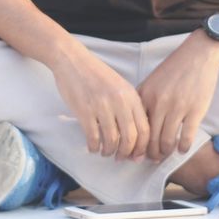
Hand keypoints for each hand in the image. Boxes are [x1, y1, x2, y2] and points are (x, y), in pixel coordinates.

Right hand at [50, 46, 150, 160]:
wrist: (73, 61)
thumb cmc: (97, 75)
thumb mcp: (121, 87)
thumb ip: (130, 107)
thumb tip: (135, 137)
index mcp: (131, 96)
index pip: (145, 129)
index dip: (142, 147)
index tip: (136, 156)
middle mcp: (120, 101)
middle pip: (130, 138)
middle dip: (126, 153)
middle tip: (120, 158)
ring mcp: (102, 106)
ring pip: (112, 141)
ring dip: (109, 152)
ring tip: (105, 152)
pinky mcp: (85, 111)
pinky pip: (94, 138)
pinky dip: (94, 147)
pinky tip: (93, 147)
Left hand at [137, 30, 218, 161]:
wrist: (198, 55)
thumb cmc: (174, 68)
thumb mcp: (152, 81)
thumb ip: (143, 100)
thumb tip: (136, 124)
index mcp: (145, 95)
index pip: (136, 128)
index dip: (134, 145)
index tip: (135, 153)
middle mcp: (159, 103)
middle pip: (150, 139)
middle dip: (149, 154)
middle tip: (152, 159)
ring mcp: (177, 108)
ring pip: (166, 141)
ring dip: (165, 153)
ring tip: (166, 155)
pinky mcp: (195, 110)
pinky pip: (186, 137)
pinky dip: (183, 148)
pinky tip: (182, 149)